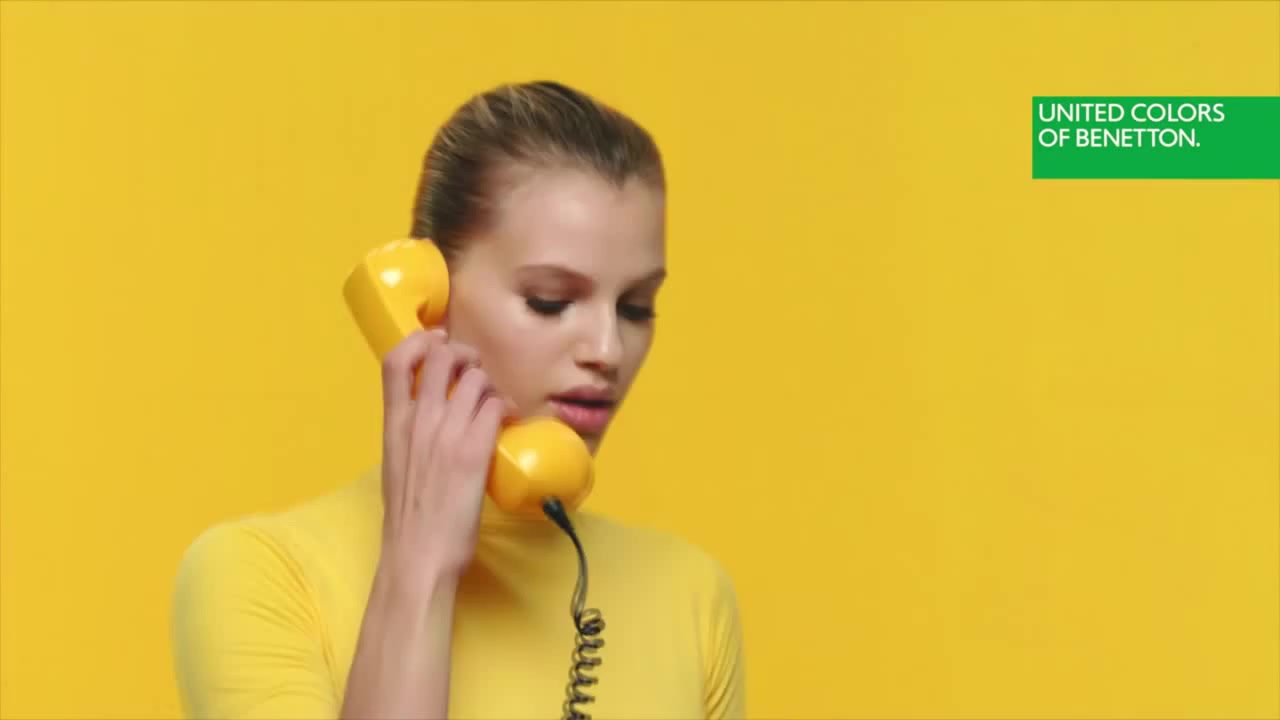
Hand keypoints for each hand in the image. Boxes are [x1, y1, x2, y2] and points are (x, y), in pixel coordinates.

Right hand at [377, 328, 508, 582]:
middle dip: (466, 356)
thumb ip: (408, 434)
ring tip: (496, 403)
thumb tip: (428, 418)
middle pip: (444, 357)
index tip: (436, 342)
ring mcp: (447, 432)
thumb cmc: (408, 517)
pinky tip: (508, 419)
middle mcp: (419, 420)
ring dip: (490, 384)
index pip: (396, 361)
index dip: (419, 341)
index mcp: (394, 423)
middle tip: (477, 373)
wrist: (418, 553)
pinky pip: (496, 406)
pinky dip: (506, 406)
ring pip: (476, 378)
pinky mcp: (474, 449)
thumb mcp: (395, 464)